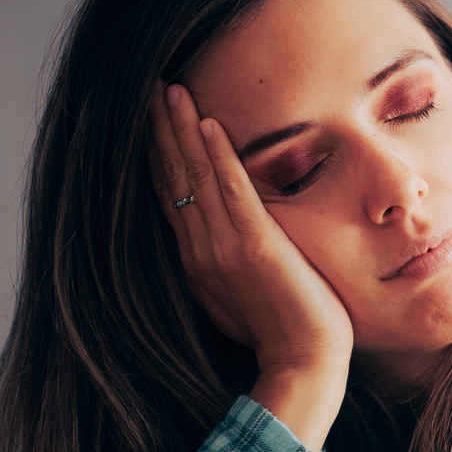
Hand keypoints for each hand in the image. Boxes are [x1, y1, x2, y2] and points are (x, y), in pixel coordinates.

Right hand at [149, 82, 352, 448]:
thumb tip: (221, 247)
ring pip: (194, 176)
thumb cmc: (279, 335)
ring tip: (171, 89)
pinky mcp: (254, 246)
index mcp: (195, 259)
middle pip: (172, 176)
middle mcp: (200, 248)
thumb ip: (225, 266)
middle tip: (148, 87)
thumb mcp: (239, 297)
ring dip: (181, 129)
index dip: (157, 152)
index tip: (149, 117)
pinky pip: (232, 191)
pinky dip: (218, 157)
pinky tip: (208, 124)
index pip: (169, 193)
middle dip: (160, 129)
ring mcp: (223, 246)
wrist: (302, 364)